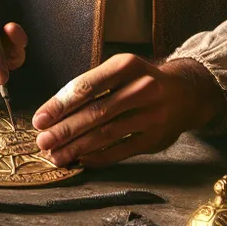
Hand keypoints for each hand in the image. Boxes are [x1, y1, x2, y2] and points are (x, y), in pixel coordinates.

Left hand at [31, 54, 225, 166]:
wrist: (186, 93)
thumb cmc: (140, 81)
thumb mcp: (119, 70)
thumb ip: (91, 86)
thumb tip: (53, 112)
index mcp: (126, 66)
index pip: (86, 87)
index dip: (60, 105)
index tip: (40, 119)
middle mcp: (142, 88)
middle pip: (95, 112)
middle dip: (64, 129)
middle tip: (43, 141)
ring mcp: (151, 115)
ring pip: (106, 133)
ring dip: (77, 147)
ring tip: (56, 155)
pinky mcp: (156, 138)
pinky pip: (121, 150)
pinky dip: (98, 156)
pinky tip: (80, 159)